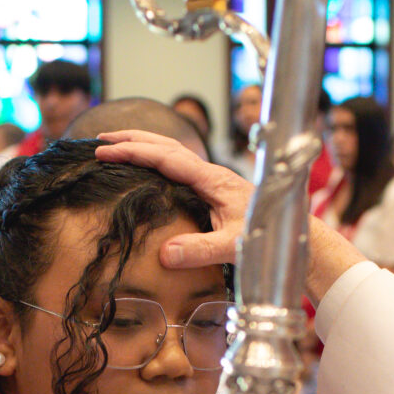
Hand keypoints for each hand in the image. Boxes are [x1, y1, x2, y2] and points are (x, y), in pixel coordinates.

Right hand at [96, 129, 364, 300]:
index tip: (104, 151)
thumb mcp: (233, 248)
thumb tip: (163, 254)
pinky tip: (147, 169)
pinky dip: (156, 160)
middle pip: (165, 146)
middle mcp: (211, 174)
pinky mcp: (213, 190)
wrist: (294, 236)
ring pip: (172, 153)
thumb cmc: (268, 239)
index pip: (165, 157)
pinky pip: (178, 167)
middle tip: (99, 138)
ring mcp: (212, 180)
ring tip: (116, 145)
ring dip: (143, 146)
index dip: (132, 152)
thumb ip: (199, 250)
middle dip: (131, 139)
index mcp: (212, 179)